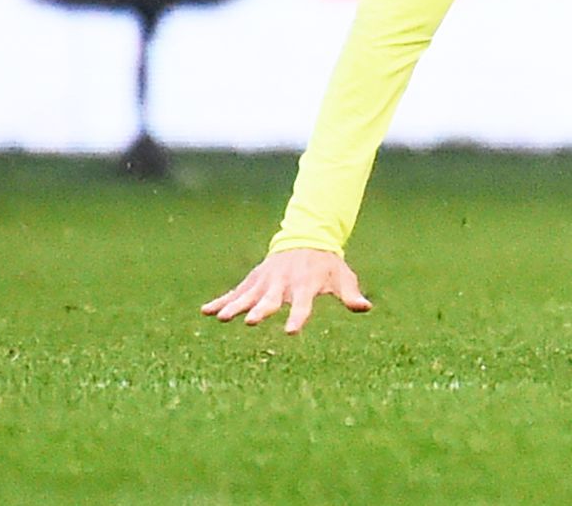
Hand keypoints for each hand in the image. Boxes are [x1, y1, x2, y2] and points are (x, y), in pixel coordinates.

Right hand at [201, 248, 370, 335]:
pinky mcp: (254, 280)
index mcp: (306, 285)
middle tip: (249, 322)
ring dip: (235, 306)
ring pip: (248, 295)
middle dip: (260, 310)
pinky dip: (221, 301)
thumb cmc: (326, 265)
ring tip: (221, 317)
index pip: (303, 305)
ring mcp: (266, 281)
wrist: (306, 239)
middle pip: (270, 299)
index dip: (297, 317)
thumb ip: (350, 294)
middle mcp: (283, 283)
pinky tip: (205, 311)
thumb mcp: (342, 276)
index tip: (291, 332)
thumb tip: (365, 308)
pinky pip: (235, 292)